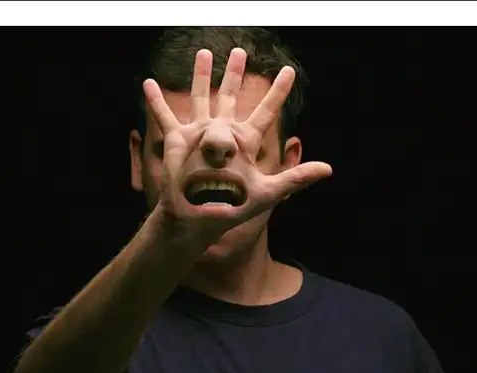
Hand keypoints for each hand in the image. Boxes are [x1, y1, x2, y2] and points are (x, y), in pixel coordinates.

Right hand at [142, 47, 332, 243]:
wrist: (199, 217)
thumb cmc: (233, 207)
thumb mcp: (267, 192)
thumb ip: (295, 178)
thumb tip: (328, 169)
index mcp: (246, 142)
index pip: (266, 111)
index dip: (278, 91)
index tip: (289, 71)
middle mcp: (224, 133)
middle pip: (231, 95)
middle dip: (235, 73)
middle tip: (239, 51)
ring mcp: (200, 134)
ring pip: (201, 97)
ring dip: (201, 76)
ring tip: (203, 54)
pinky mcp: (179, 140)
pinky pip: (166, 117)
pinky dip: (156, 102)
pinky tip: (149, 83)